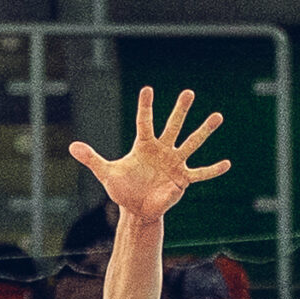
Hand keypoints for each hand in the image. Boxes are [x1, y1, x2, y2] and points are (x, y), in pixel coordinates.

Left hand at [70, 87, 228, 222]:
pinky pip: (200, 173)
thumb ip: (92, 159)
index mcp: (144, 145)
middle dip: (180, 110)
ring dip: (204, 131)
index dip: (145, 107)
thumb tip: (71, 146)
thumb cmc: (123, 189)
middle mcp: (162, 150)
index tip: (147, 89)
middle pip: (172, 126)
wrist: (137, 210)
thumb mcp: (106, 173)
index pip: (144, 122)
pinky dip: (213, 170)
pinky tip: (228, 163)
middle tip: (188, 92)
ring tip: (217, 116)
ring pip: (191, 144)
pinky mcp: (182, 180)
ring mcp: (175, 163)